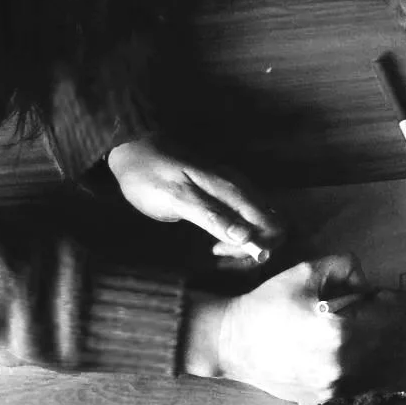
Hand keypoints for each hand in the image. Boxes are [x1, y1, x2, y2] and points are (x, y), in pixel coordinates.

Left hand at [106, 139, 286, 263]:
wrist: (134, 150)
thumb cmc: (150, 177)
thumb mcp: (176, 199)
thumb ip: (212, 217)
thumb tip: (246, 237)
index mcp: (233, 191)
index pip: (271, 224)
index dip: (257, 246)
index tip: (225, 253)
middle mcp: (241, 189)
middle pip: (271, 225)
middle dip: (254, 247)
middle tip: (220, 254)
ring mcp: (234, 190)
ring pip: (260, 222)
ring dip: (246, 243)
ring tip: (216, 250)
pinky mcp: (225, 194)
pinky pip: (246, 218)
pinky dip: (239, 235)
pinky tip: (217, 241)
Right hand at [180, 255, 385, 404]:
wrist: (230, 342)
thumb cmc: (266, 305)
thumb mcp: (304, 272)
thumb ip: (344, 266)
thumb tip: (366, 282)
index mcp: (340, 332)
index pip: (386, 315)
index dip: (383, 301)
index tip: (377, 295)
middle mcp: (340, 363)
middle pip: (378, 338)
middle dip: (368, 321)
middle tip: (346, 310)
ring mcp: (331, 384)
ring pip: (363, 359)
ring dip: (356, 343)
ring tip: (327, 330)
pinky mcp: (320, 396)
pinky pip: (346, 375)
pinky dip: (341, 361)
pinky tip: (318, 350)